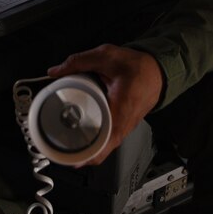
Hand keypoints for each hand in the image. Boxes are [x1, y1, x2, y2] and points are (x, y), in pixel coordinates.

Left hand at [47, 44, 162, 165]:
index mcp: (121, 108)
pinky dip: (96, 143)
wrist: (157, 71)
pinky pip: (109, 140)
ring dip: (88, 150)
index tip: (70, 157)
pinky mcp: (124, 125)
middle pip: (102, 150)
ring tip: (68, 148)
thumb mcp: (106, 56)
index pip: (105, 142)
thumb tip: (56, 71)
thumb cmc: (137, 67)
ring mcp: (126, 127)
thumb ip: (79, 61)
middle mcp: (125, 123)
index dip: (87, 154)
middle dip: (81, 154)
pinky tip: (83, 139)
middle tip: (62, 150)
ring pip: (106, 147)